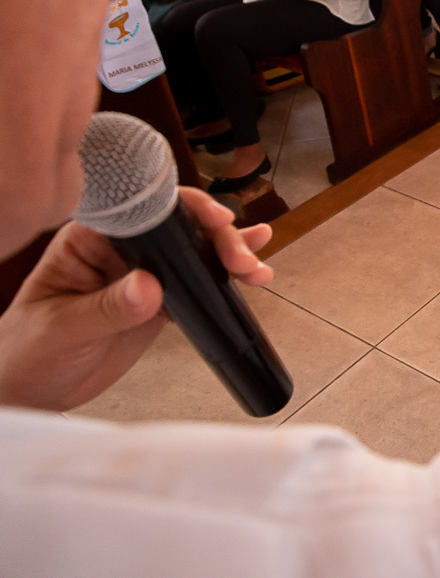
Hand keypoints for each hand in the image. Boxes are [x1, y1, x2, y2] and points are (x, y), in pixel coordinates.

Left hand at [0, 188, 273, 411]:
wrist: (30, 390)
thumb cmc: (26, 352)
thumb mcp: (63, 329)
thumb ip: (106, 308)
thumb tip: (150, 287)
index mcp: (90, 238)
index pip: (143, 209)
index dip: (184, 206)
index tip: (215, 218)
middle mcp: (121, 249)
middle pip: (180, 226)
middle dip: (218, 237)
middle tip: (240, 262)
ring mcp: (143, 273)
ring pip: (196, 251)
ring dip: (231, 254)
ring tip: (255, 269)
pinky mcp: (160, 300)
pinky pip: (199, 282)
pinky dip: (227, 275)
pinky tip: (254, 269)